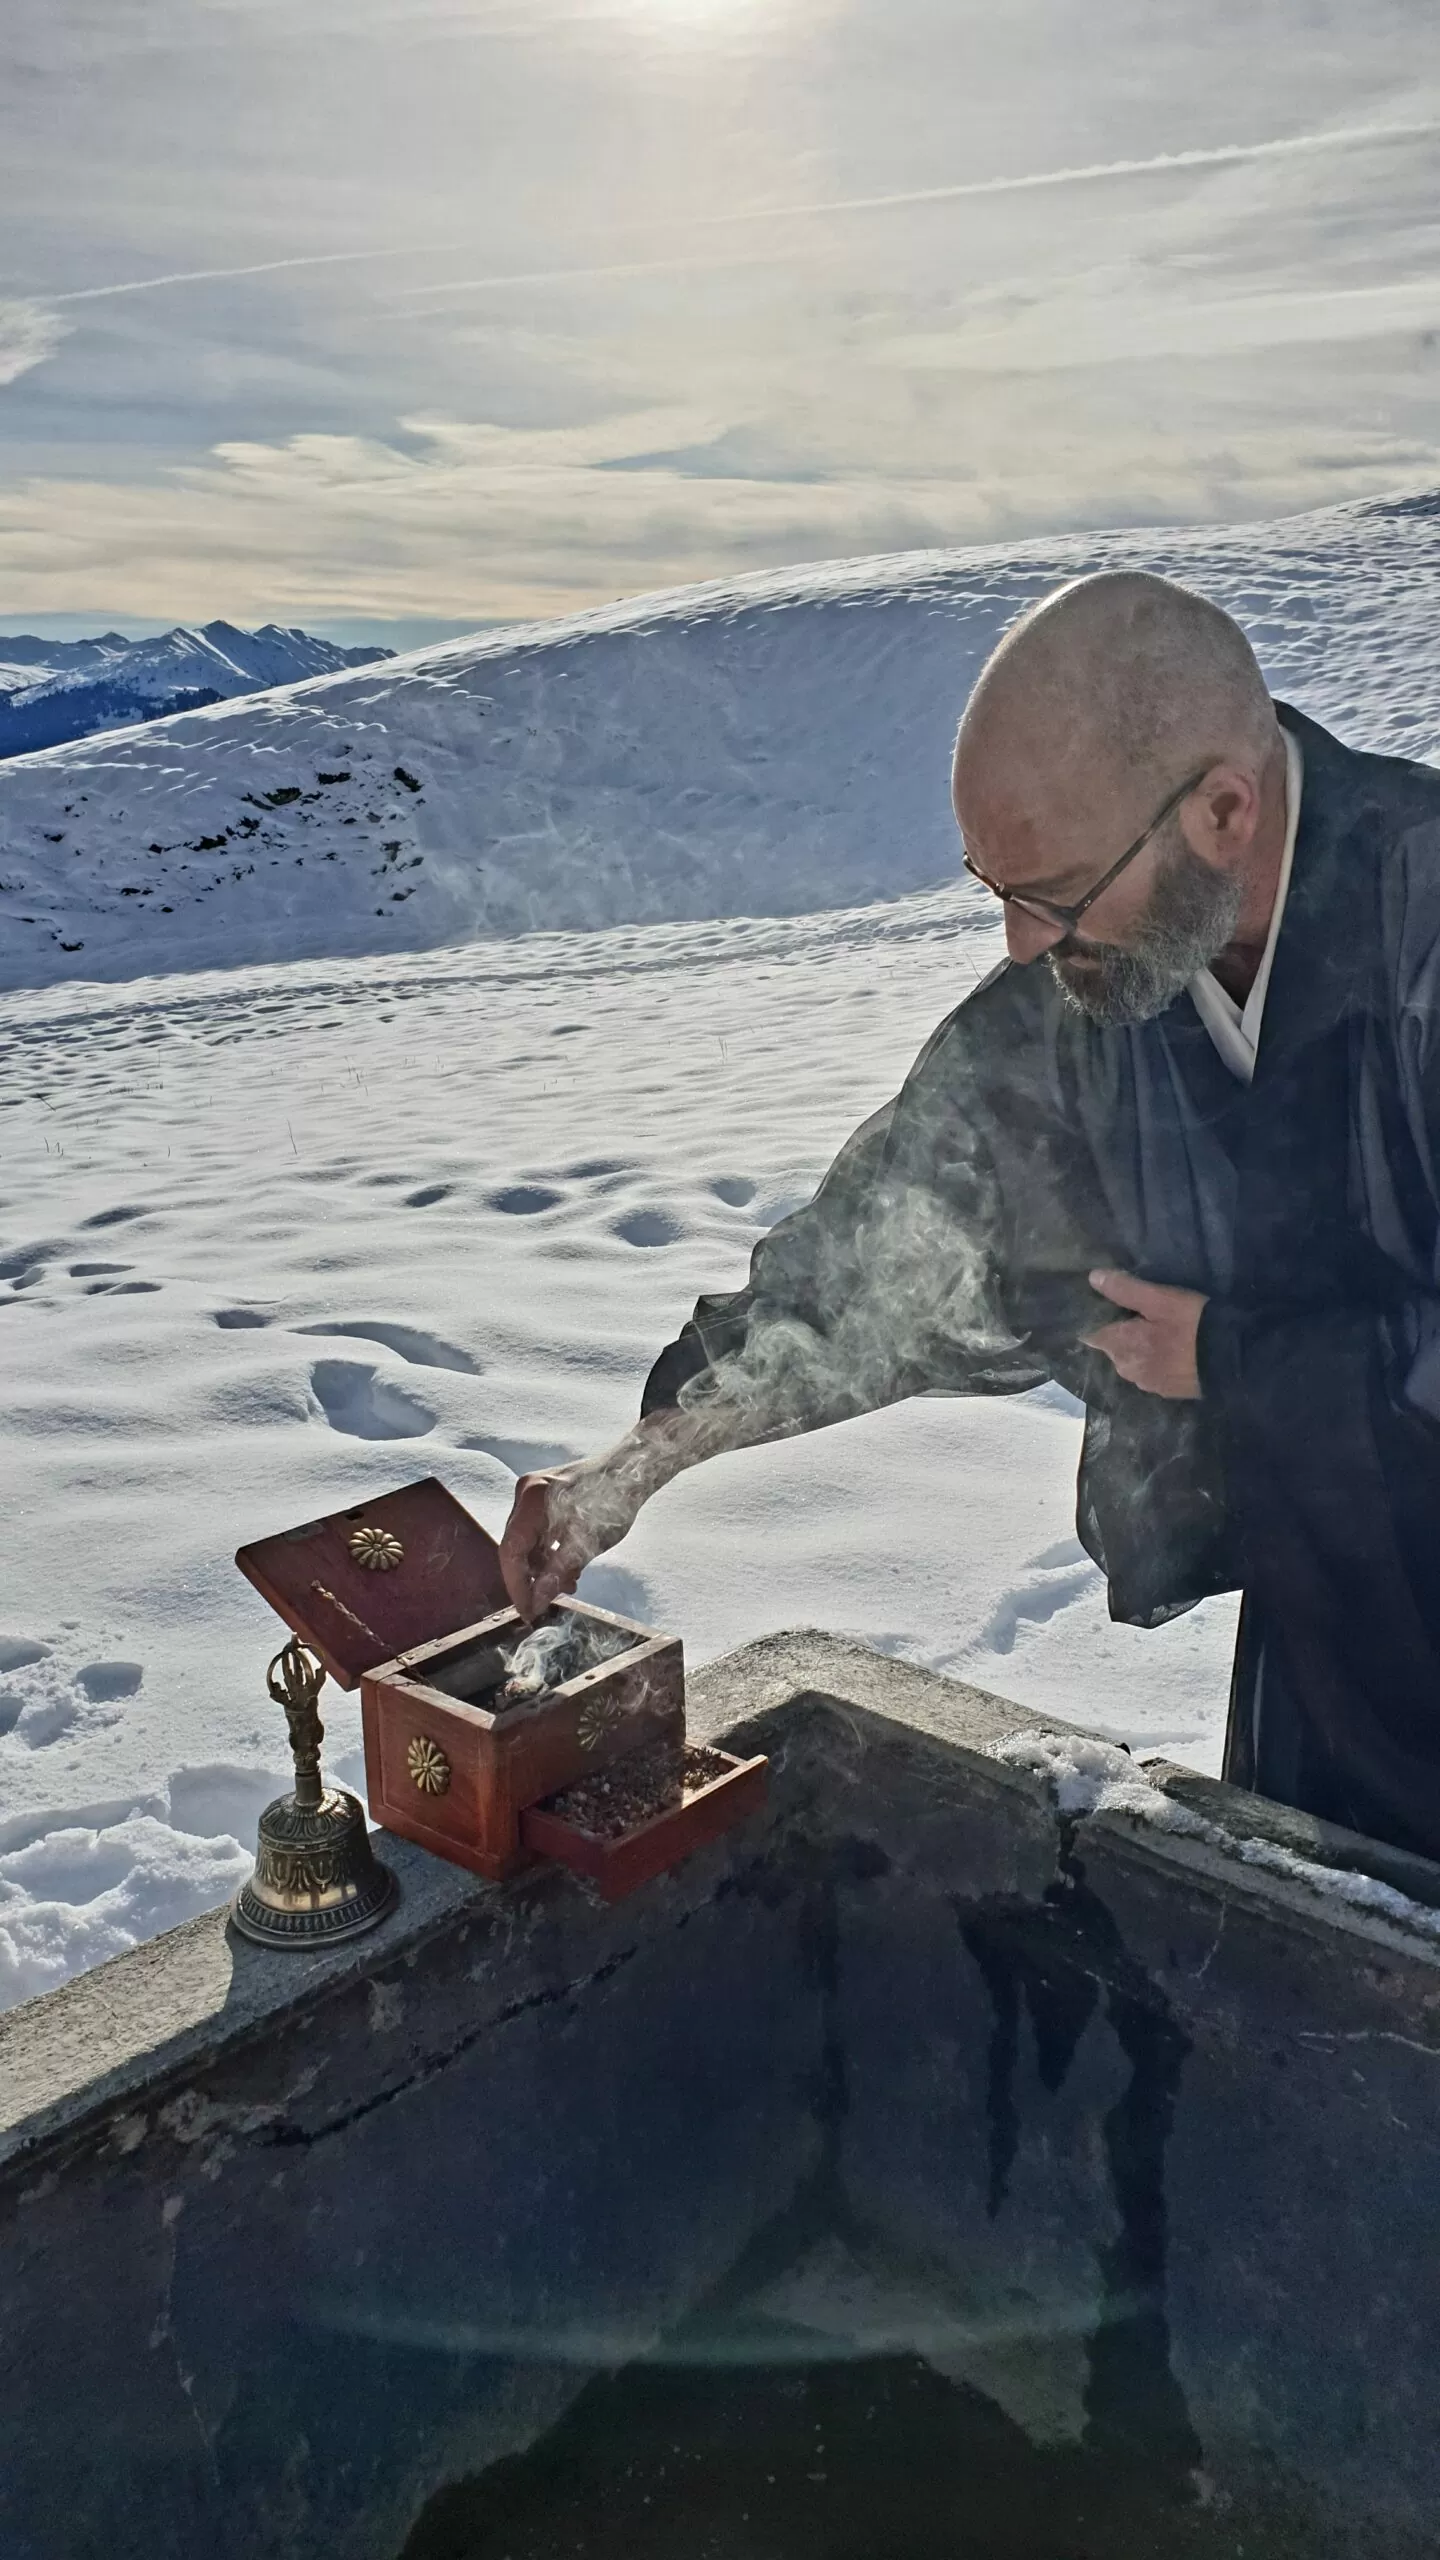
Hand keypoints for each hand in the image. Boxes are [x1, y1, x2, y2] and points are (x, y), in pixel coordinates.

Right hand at [498, 1456, 641, 1620]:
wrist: (634, 1469)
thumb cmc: (613, 1501)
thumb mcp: (587, 1542)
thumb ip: (557, 1572)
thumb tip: (536, 1602)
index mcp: (532, 1499)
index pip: (511, 1550)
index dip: (517, 1586)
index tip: (528, 1612)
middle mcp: (526, 1493)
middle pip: (516, 1546)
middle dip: (532, 1578)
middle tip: (548, 1603)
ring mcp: (534, 1494)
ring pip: (528, 1542)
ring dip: (544, 1567)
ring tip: (568, 1585)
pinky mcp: (545, 1498)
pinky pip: (539, 1532)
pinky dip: (550, 1553)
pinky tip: (569, 1569)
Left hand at [1082, 1268, 1206, 1399]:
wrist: (1235, 1361)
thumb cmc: (1194, 1325)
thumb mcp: (1161, 1299)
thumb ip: (1125, 1290)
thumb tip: (1093, 1278)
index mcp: (1121, 1347)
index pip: (1091, 1334)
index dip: (1096, 1318)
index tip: (1105, 1304)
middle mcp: (1128, 1370)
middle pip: (1113, 1347)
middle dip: (1120, 1331)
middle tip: (1139, 1311)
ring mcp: (1148, 1384)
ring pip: (1133, 1360)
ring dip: (1140, 1346)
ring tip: (1157, 1328)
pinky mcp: (1169, 1391)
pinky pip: (1152, 1371)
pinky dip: (1156, 1359)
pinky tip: (1172, 1348)